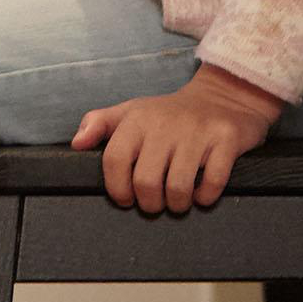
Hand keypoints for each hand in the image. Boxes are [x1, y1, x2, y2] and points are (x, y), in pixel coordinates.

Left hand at [70, 66, 285, 213]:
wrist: (224, 96)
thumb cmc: (170, 114)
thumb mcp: (131, 111)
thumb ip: (98, 124)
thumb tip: (76, 144)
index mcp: (137, 118)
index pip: (114, 161)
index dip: (117, 189)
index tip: (126, 198)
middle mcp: (166, 124)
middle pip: (146, 182)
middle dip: (149, 204)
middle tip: (155, 203)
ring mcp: (197, 132)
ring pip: (178, 188)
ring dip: (177, 205)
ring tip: (178, 201)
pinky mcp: (226, 139)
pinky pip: (212, 182)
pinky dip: (205, 197)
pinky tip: (201, 193)